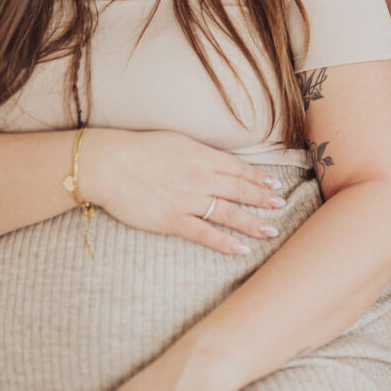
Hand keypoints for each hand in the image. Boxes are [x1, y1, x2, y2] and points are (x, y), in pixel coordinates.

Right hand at [83, 129, 284, 255]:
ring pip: (230, 213)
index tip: (274, 184)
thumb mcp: (175, 141)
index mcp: (201, 155)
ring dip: (253, 222)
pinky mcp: (173, 220)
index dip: (259, 177)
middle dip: (264, 198)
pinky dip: (225, 242)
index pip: (238, 168)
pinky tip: (241, 249)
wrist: (109, 164)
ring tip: (270, 229)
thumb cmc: (138, 149)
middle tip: (281, 205)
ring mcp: (188, 200)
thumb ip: (198, 153)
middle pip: (240, 189)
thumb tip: (215, 160)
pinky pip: (205, 234)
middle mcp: (200, 177)